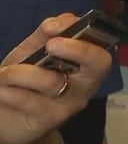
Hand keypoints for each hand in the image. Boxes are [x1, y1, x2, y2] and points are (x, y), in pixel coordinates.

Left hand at [0, 14, 112, 143]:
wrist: (6, 115)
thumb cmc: (23, 79)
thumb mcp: (33, 52)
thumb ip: (45, 34)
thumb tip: (55, 23)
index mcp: (86, 63)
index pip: (101, 45)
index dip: (85, 33)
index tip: (55, 27)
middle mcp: (86, 83)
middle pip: (99, 63)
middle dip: (78, 50)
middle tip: (51, 45)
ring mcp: (70, 103)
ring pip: (52, 81)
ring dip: (19, 72)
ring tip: (4, 74)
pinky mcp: (50, 119)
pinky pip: (29, 100)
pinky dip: (8, 90)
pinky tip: (1, 90)